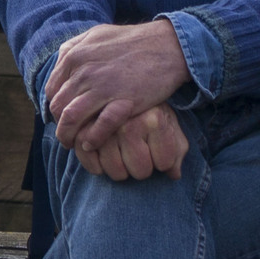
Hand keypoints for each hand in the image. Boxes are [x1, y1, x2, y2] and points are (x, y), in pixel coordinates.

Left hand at [45, 20, 189, 154]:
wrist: (168, 45)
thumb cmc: (133, 40)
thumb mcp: (95, 34)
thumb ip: (73, 47)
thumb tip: (60, 62)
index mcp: (74, 57)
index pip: (52, 90)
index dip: (54, 106)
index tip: (61, 117)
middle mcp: (83, 73)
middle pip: (58, 106)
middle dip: (58, 124)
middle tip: (65, 134)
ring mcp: (103, 87)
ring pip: (71, 118)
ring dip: (67, 135)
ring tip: (71, 144)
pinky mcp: (125, 101)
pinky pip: (100, 125)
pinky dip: (92, 138)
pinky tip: (91, 144)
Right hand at [74, 102, 189, 181]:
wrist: (122, 83)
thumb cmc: (148, 110)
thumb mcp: (169, 124)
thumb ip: (177, 150)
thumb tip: (174, 175)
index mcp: (154, 119)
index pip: (164, 163)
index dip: (163, 165)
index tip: (160, 156)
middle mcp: (128, 121)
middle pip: (141, 169)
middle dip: (141, 171)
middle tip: (139, 162)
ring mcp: (104, 124)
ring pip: (116, 169)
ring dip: (119, 172)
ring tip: (122, 164)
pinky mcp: (82, 126)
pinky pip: (88, 158)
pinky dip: (94, 166)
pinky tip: (100, 165)